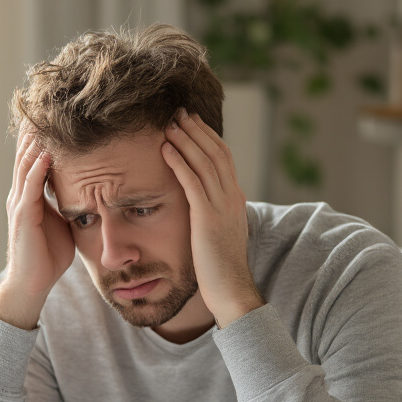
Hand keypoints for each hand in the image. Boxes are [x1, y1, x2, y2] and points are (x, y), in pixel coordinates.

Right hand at [0, 129, 75, 329]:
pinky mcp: (22, 217)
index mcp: (31, 194)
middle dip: (35, 128)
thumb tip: (90, 190)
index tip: (55, 111)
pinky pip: (29, 189)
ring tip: (43, 118)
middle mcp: (21, 194)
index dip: (43, 134)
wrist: (33, 284)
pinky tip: (46, 154)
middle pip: (27, 153)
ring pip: (26, 165)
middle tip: (45, 101)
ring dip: (35, 142)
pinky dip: (37, 170)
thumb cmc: (49, 256)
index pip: (36, 156)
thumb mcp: (64, 222)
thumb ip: (71, 203)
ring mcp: (19, 204)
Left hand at [161, 110, 263, 327]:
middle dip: (196, 130)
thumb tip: (200, 201)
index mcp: (236, 198)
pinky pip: (192, 183)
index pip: (223, 157)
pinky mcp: (208, 218)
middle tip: (178, 112)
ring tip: (168, 124)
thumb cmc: (220, 266)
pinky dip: (179, 162)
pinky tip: (165, 150)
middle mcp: (233, 197)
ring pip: (205, 162)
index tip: (190, 122)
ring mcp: (223, 207)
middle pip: (216, 152)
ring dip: (186, 140)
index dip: (206, 137)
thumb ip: (212, 212)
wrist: (231, 289)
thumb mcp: (219, 232)